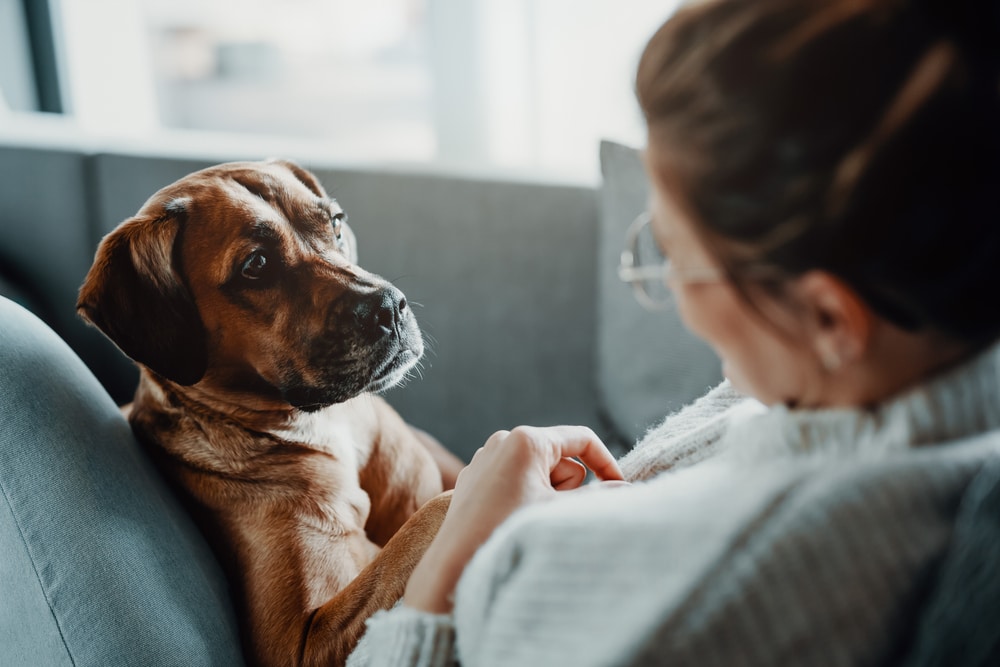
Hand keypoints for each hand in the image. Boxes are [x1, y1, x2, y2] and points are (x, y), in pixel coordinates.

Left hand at [404, 425, 622, 612]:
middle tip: (549, 511)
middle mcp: (504, 439)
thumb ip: (599, 496)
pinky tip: (508, 517)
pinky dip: (522, 495)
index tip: (618, 487)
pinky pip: (513, 479)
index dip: (605, 462)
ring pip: (538, 470)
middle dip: (565, 485)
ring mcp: (486, 456)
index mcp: (527, 439)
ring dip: (544, 492)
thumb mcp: (560, 511)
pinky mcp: (474, 475)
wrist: (457, 562)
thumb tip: (628, 489)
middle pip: (560, 457)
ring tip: (526, 517)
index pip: (581, 439)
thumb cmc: (508, 531)